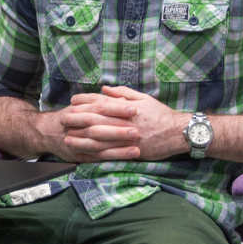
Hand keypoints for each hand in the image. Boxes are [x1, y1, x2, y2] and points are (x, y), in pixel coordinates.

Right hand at [35, 98, 138, 161]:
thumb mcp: (82, 105)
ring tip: (136, 147)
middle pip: (99, 126)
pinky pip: (98, 157)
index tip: (134, 108)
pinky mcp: (79, 155)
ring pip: (98, 144)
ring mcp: (76, 141)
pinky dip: (114, 156)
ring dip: (118, 146)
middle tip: (138, 129)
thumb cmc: (70, 117)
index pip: (99, 106)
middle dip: (119, 129)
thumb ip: (101, 101)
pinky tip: (128, 156)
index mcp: (78, 109)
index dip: (117, 108)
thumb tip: (123, 98)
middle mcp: (75, 124)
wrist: (45, 132)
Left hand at [73, 86, 189, 160]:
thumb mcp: (144, 98)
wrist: (179, 133)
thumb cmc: (161, 114)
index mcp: (127, 107)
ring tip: (68, 138)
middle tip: (63, 119)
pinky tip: (85, 154)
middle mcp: (125, 122)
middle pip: (97, 120)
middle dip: (78, 119)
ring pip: (100, 138)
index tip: (72, 101)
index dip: (85, 102)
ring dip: (82, 138)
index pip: (101, 102)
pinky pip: (110, 153)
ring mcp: (127, 138)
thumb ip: (123, 93)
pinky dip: (96, 153)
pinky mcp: (131, 152)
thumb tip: (104, 89)